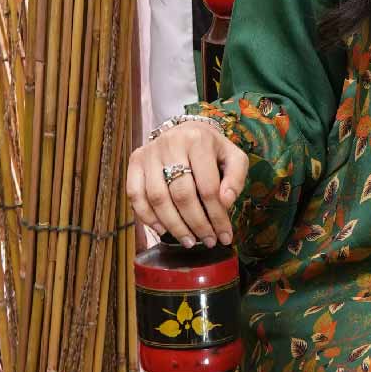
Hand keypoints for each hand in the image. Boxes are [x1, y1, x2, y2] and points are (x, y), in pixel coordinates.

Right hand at [126, 117, 248, 246]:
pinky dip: (147, 216)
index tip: (224, 236)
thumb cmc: (212, 149)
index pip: (208, 187)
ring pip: (158, 198)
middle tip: (207, 241)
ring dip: (174, 225)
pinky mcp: (135, 161)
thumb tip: (226, 202)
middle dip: (197, 224)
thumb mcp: (233, 157)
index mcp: (198, 140)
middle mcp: (171, 143)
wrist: (185, 130)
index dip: (217, 216)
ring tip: (188, 240)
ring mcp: (149, 152)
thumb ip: (236, 178)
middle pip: (182, 194)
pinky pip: (135, 194)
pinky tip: (162, 230)